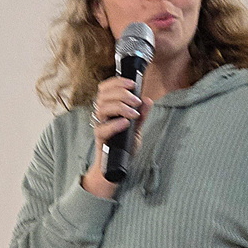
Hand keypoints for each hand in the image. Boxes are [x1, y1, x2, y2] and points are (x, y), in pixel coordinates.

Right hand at [82, 77, 152, 196]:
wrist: (117, 165)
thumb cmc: (124, 145)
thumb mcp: (136, 128)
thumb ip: (141, 115)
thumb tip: (148, 101)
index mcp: (108, 108)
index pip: (106, 88)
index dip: (117, 83)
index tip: (131, 84)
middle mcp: (102, 115)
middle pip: (103, 96)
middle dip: (122, 94)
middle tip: (136, 101)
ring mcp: (100, 126)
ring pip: (102, 109)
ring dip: (120, 107)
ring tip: (133, 113)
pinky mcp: (100, 139)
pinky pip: (103, 129)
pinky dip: (115, 124)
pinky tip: (126, 123)